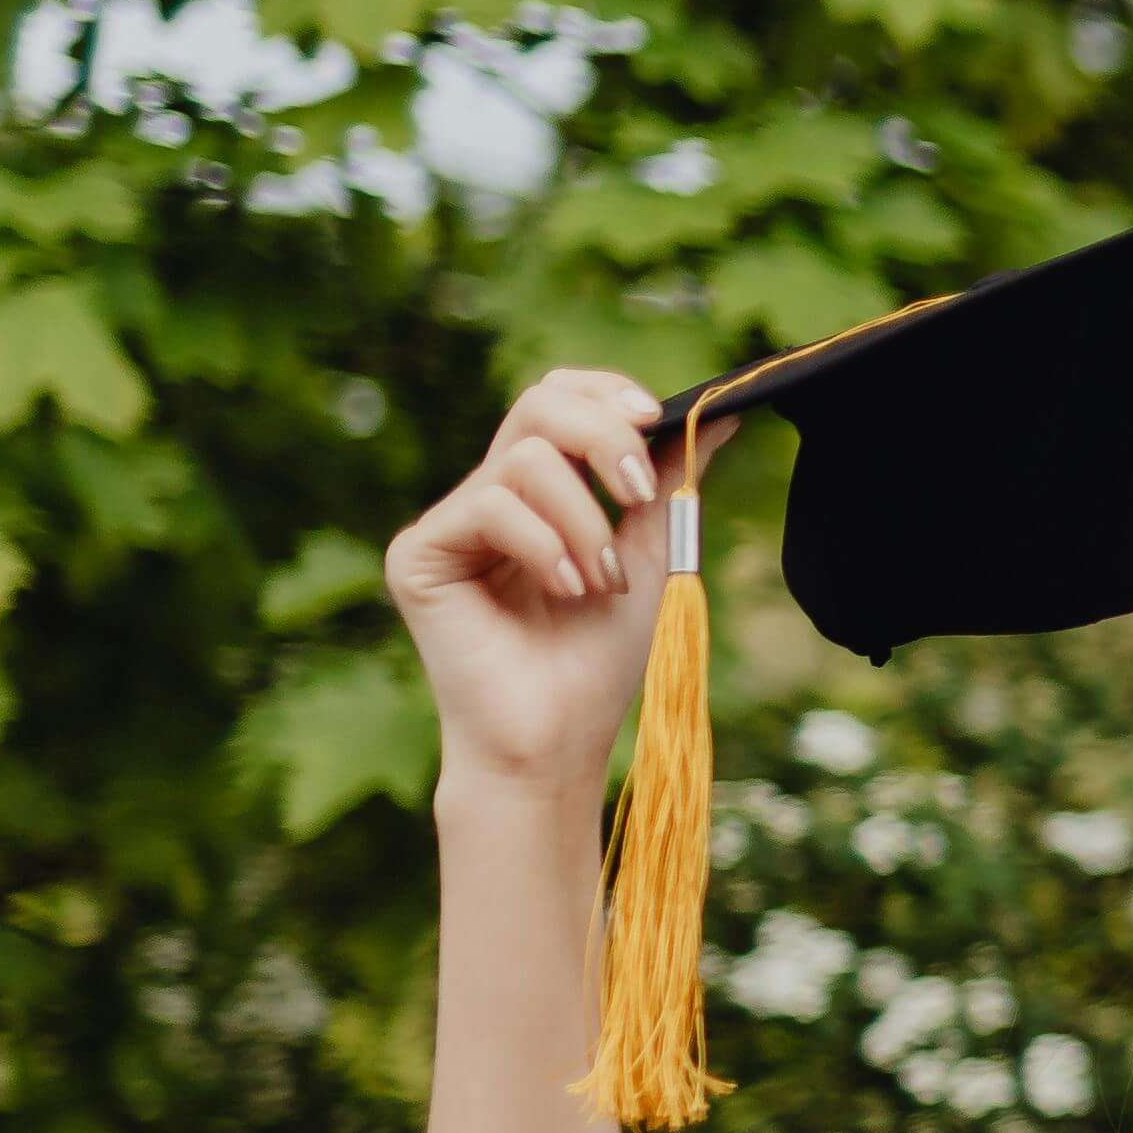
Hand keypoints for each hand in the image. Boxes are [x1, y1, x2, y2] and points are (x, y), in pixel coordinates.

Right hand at [388, 371, 681, 796]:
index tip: (655, 416)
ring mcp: (449, 524)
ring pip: (524, 460)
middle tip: (638, 493)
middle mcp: (486, 497)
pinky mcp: (417, 554)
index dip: (603, 392)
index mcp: (536, 492)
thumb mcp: (649, 553)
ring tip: (600, 582)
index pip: (556, 400)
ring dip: (585, 522)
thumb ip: (668, 481)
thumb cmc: (598, 660)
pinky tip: (567, 590)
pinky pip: (490, 506)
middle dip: (603, 436)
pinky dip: (546, 545)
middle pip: (536, 405)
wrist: (557, 740)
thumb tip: (715, 412)